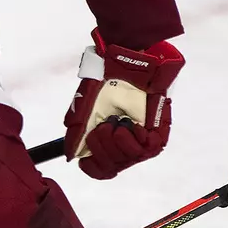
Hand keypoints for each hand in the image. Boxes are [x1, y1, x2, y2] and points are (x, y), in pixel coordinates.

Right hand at [63, 30, 184, 179]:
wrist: (128, 58)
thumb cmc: (105, 78)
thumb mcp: (83, 107)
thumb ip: (76, 132)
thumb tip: (70, 156)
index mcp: (104, 137)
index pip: (99, 168)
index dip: (93, 166)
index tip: (88, 157)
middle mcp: (123, 140)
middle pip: (111, 167)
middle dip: (102, 149)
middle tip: (103, 127)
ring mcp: (140, 136)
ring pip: (128, 159)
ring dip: (118, 142)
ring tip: (117, 122)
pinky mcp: (157, 129)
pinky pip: (148, 148)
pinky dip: (135, 139)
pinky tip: (131, 126)